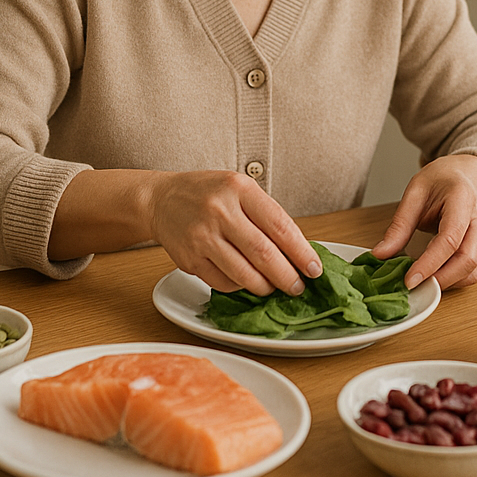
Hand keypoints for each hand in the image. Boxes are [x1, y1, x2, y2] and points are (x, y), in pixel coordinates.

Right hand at [147, 170, 321, 296]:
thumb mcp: (240, 189)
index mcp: (239, 189)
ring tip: (275, 287)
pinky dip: (240, 287)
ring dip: (265, 286)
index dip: (301, 252)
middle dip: (287, 276)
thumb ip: (266, 215)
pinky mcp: (189, 259)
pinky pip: (223, 283)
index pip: (279, 225)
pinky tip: (246, 281)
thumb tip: (298, 252)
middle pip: (263, 253)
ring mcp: (202, 237)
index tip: (314, 268)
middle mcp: (220, 211)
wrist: (162, 199)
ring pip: (244, 274)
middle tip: (298, 287)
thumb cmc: (209, 194)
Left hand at [373, 154, 476, 290]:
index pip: (450, 238)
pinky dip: (453, 280)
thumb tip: (381, 254)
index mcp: (462, 199)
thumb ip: (400, 225)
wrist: (462, 176)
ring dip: (447, 282)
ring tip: (422, 282)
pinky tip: (434, 276)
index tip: (409, 279)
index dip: (429, 263)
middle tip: (413, 286)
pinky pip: (473, 272)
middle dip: (440, 279)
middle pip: (468, 259)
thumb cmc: (440, 181)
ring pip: (473, 271)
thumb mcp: (414, 193)